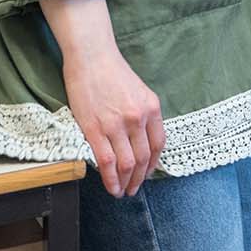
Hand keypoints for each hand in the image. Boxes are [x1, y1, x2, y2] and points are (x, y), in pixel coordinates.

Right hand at [40, 0, 164, 195]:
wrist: (92, 57)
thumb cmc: (112, 73)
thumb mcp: (138, 93)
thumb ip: (142, 115)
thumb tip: (141, 140)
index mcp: (152, 108)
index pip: (159, 144)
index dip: (153, 164)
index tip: (147, 174)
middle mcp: (138, 118)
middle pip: (144, 158)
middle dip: (139, 179)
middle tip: (133, 190)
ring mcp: (117, 125)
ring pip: (127, 164)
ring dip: (125, 183)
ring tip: (121, 192)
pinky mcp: (94, 129)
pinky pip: (106, 161)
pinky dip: (110, 178)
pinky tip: (110, 187)